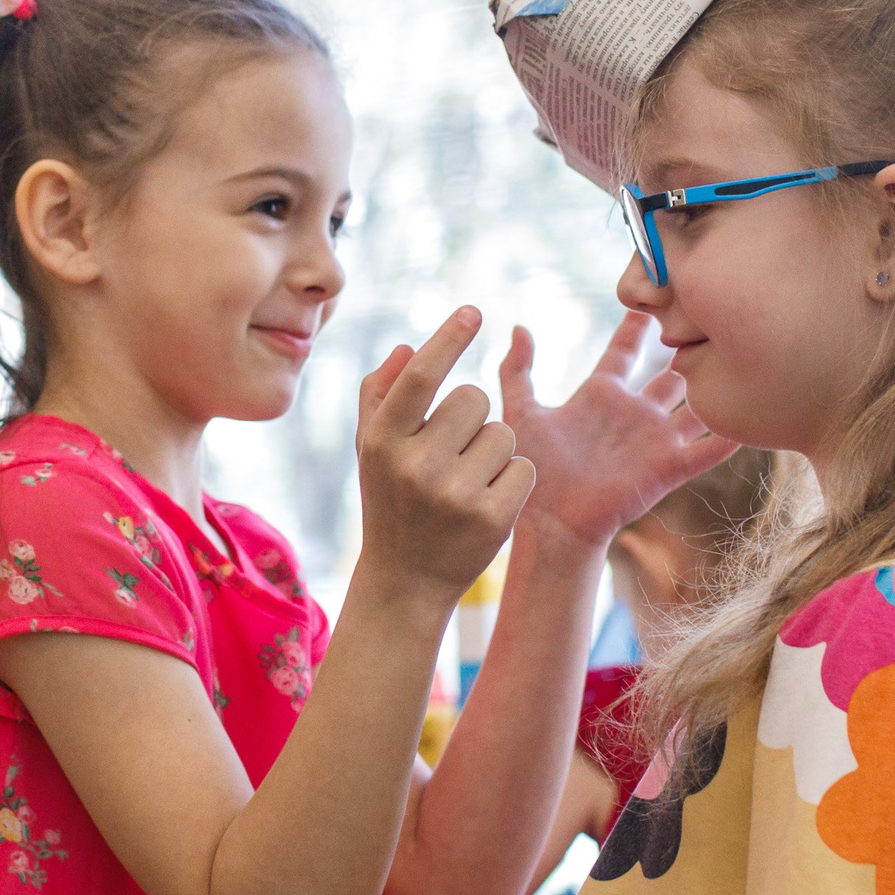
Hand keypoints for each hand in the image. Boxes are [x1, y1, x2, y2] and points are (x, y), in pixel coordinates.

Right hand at [351, 308, 535, 606]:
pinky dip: (512, 480)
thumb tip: (407, 346)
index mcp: (383, 441)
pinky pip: (523, 467)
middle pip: (475, 399)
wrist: (405, 583)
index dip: (448, 339)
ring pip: (505, 433)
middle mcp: (416, 466)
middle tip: (452, 451)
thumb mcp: (371, 449)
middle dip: (473, 416)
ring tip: (466, 482)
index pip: (420, 377)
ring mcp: (455, 494)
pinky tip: (486, 502)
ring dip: (494, 450)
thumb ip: (379, 393)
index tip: (473, 311)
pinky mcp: (493, 518)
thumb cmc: (389, 501)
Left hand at [499, 312, 738, 548]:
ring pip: (696, 405)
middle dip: (690, 348)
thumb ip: (517, 370)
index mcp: (599, 395)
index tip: (653, 295)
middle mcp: (633, 413)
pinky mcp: (670, 468)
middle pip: (670, 373)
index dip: (637, 325)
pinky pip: (708, 449)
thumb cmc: (532, 471)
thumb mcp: (520, 413)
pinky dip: (730, 435)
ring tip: (743, 354)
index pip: (624, 350)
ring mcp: (654, 440)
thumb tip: (518, 326)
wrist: (551, 523)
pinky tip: (756, 414)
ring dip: (716, 384)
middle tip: (712, 317)